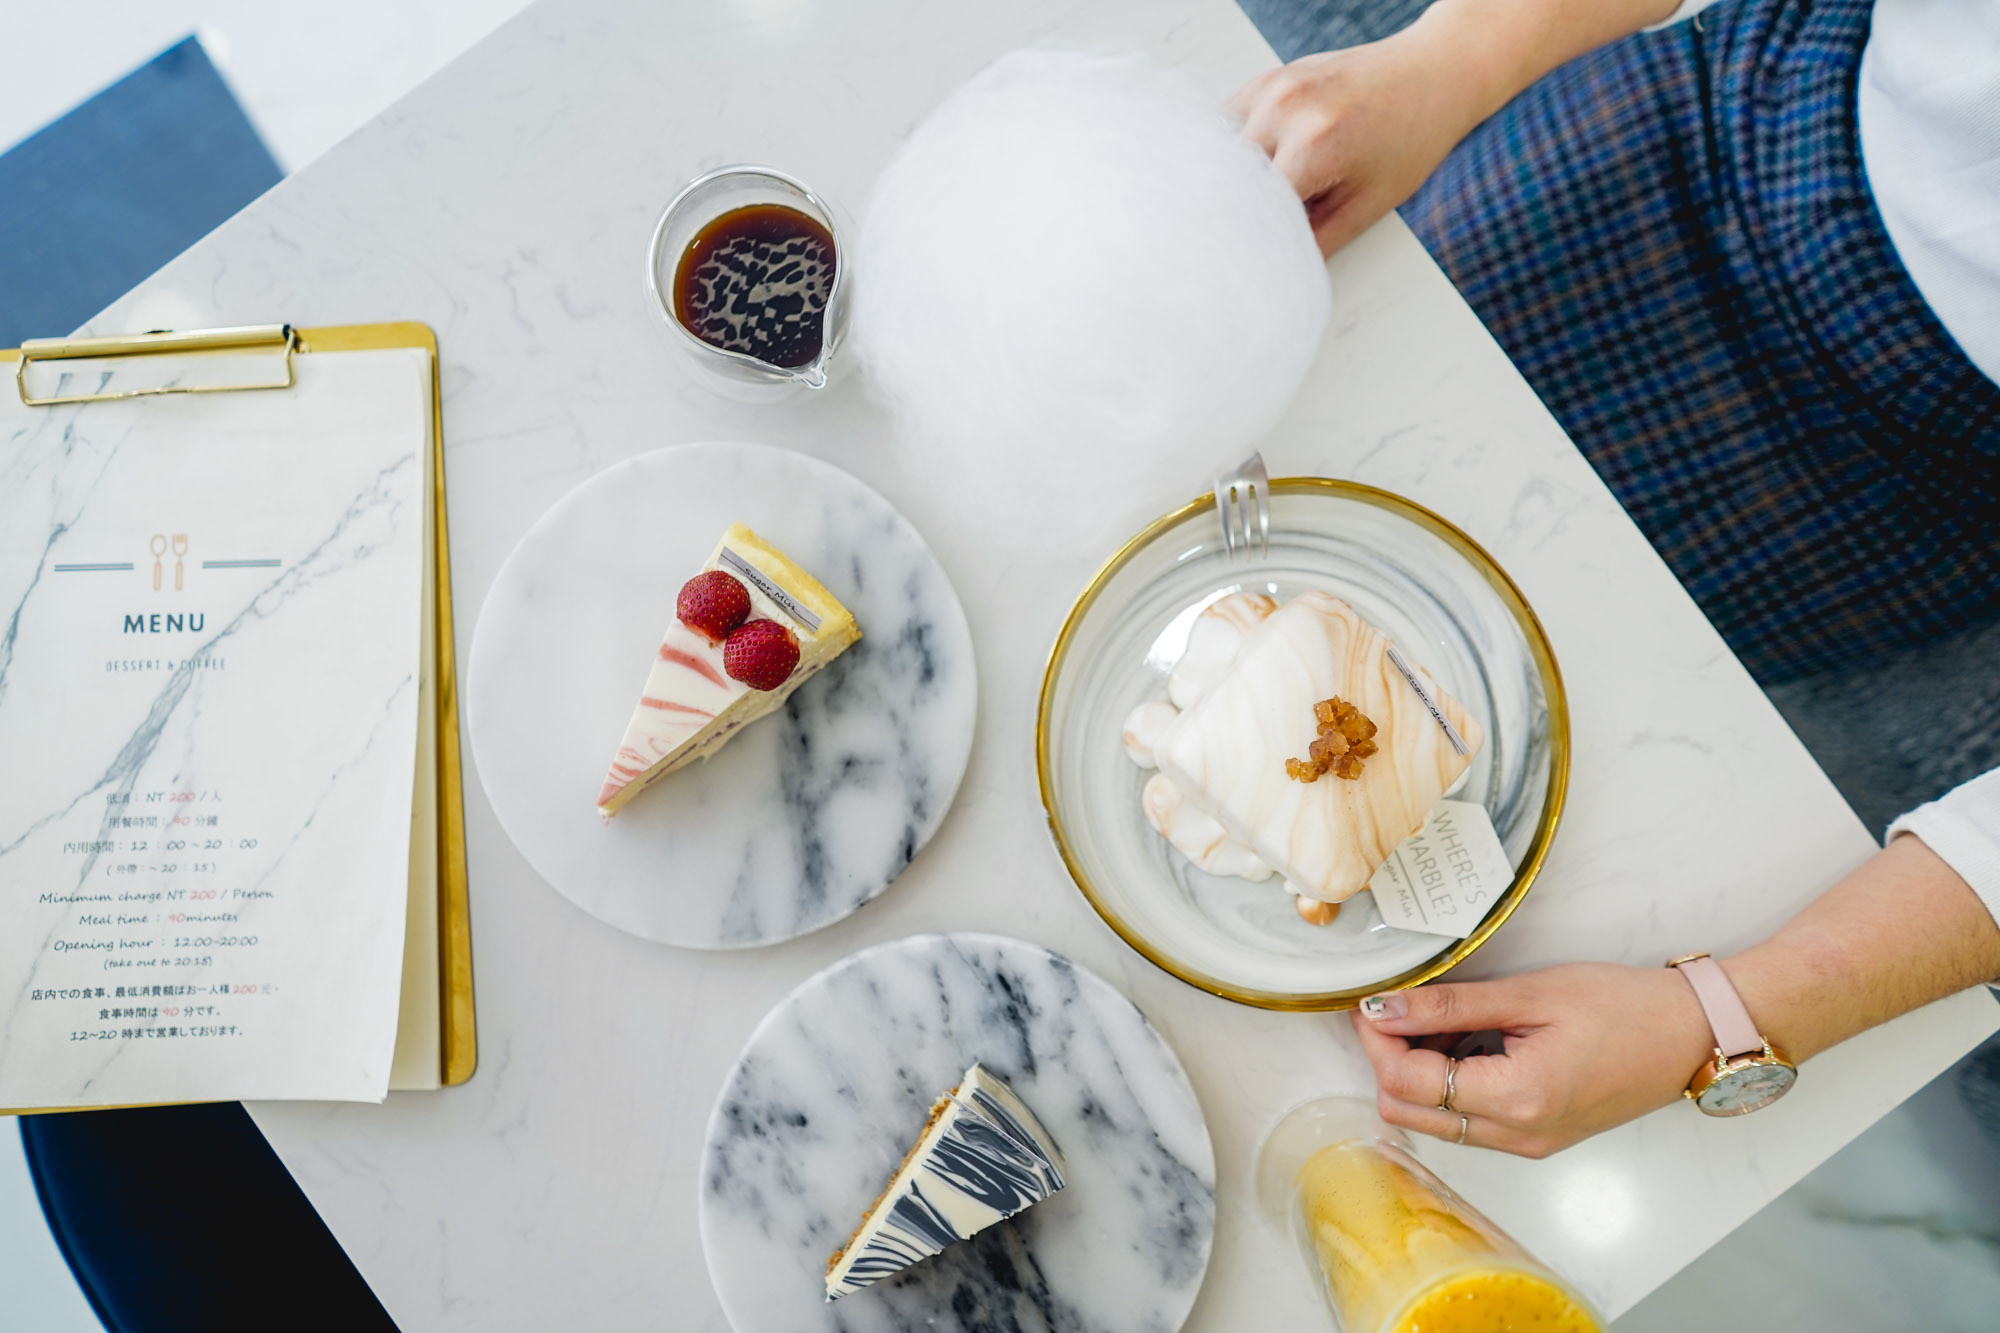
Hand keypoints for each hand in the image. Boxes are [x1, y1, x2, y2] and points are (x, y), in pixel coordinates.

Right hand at [1228, 0, 1687, 255]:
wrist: (1437, 73)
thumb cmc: (1413, 137)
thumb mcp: (1368, 206)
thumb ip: (1313, 242)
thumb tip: (1272, 271)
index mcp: (1313, 146)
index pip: (1252, 211)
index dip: (1245, 244)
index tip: (1239, 269)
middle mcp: (1286, 109)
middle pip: (1230, 182)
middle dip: (1237, 214)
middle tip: (1243, 242)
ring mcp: (1273, 87)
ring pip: (1220, 152)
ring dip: (1231, 181)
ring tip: (1257, 199)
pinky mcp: (1267, 78)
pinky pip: (1227, 122)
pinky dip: (1233, 149)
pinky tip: (1255, 165)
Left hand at [1349, 963, 1715, 1156]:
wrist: (1693, 1036)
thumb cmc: (1626, 1008)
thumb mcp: (1531, 993)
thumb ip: (1450, 1005)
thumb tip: (1385, 1007)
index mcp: (1515, 1099)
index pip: (1406, 1081)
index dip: (1376, 1038)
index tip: (1371, 1000)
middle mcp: (1516, 1136)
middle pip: (1408, 1110)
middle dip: (1388, 1058)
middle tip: (1396, 1007)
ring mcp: (1526, 1143)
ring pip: (1434, 1121)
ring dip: (1417, 1073)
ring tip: (1437, 1019)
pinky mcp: (1536, 1138)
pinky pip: (1467, 1122)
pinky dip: (1449, 1085)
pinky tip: (1464, 1042)